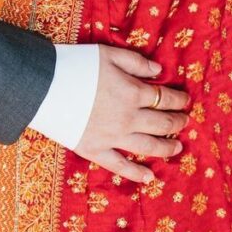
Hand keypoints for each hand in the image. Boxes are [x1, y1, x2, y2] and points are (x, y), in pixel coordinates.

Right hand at [74, 45, 189, 183]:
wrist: (45, 86)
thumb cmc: (77, 64)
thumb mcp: (109, 54)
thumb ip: (136, 62)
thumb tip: (160, 71)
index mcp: (133, 92)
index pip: (164, 98)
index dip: (178, 100)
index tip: (186, 101)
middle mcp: (128, 118)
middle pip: (161, 124)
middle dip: (177, 123)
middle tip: (185, 122)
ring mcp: (113, 137)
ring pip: (147, 146)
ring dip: (166, 147)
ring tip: (177, 148)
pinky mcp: (95, 150)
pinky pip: (120, 166)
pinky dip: (136, 173)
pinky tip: (150, 177)